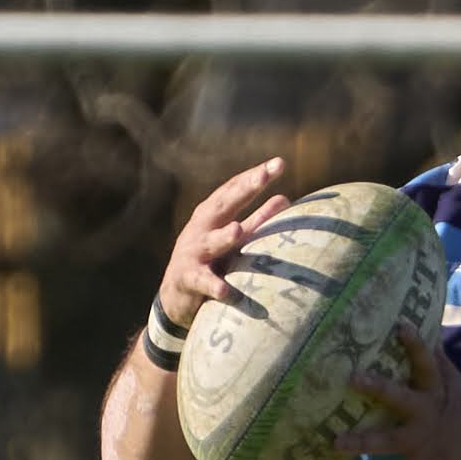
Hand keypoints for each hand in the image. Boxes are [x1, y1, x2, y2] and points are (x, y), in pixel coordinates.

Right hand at [157, 157, 288, 328]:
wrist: (175, 296)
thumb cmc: (211, 261)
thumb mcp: (234, 238)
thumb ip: (258, 219)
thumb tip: (285, 198)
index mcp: (214, 215)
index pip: (235, 189)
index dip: (255, 176)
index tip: (279, 163)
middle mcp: (202, 229)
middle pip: (223, 206)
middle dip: (243, 190)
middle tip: (263, 175)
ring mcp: (193, 253)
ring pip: (210, 243)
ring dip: (224, 237)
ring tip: (237, 230)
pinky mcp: (188, 280)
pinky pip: (203, 282)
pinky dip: (214, 286)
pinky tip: (225, 291)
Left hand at [341, 326, 460, 459]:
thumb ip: (443, 363)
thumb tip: (433, 329)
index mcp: (439, 391)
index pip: (427, 362)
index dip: (415, 344)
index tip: (399, 324)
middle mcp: (429, 411)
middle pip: (401, 396)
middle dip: (378, 388)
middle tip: (352, 378)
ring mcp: (427, 439)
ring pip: (391, 439)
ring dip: (363, 441)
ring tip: (337, 442)